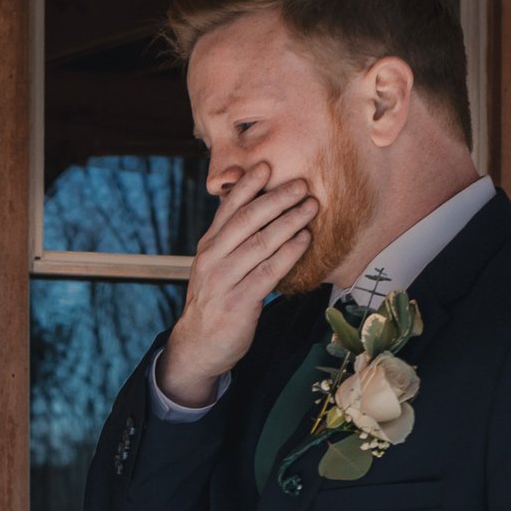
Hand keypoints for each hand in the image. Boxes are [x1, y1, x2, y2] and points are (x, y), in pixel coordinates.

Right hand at [162, 162, 318, 405]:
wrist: (199, 345)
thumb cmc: (215, 301)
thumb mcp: (217, 266)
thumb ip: (234, 240)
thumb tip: (259, 209)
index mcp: (208, 246)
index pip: (227, 209)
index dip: (247, 186)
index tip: (266, 166)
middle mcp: (212, 259)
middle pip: (246, 221)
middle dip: (275, 199)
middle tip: (300, 184)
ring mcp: (223, 280)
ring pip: (259, 243)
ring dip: (288, 222)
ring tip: (311, 207)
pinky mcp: (238, 302)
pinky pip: (267, 272)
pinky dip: (288, 253)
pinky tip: (304, 240)